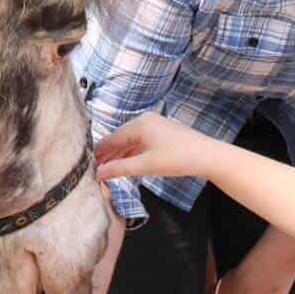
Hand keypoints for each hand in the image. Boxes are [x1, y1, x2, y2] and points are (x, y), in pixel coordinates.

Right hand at [94, 112, 220, 181]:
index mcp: (139, 123)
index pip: (112, 137)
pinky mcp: (163, 133)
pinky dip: (132, 153)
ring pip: (131, 141)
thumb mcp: (145, 165)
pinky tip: (126, 164)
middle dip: (108, 154)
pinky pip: (141, 142)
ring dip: (120, 155)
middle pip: (120, 138)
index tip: (86, 163)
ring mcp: (155, 125)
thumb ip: (120, 168)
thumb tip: (98, 173)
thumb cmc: (177, 159)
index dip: (99, 151)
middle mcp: (145, 120)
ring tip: (107, 169)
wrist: (208, 156)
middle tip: (94, 169)